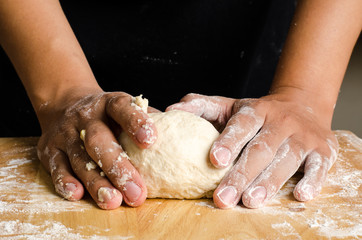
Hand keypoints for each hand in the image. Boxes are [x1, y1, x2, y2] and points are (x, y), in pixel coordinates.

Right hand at [36, 88, 156, 208]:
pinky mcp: (49, 148)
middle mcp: (86, 116)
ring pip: (79, 157)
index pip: (122, 108)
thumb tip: (180, 138)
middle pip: (99, 140)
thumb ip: (148, 120)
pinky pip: (56, 166)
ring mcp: (66, 132)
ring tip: (112, 200)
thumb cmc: (107, 114)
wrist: (66, 103)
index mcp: (110, 103)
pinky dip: (65, 180)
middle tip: (136, 192)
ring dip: (95, 181)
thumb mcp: (125, 109)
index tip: (150, 141)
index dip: (136, 122)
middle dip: (118, 167)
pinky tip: (76, 193)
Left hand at [167, 93, 337, 208]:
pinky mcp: (323, 150)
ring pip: (286, 159)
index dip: (229, 141)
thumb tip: (171, 110)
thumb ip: (201, 107)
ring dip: (270, 181)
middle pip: (260, 149)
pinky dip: (311, 181)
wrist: (303, 105)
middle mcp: (281, 121)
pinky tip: (300, 195)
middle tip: (223, 198)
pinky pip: (319, 166)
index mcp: (256, 110)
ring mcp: (303, 136)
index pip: (242, 124)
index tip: (214, 160)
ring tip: (251, 201)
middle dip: (241, 175)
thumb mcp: (230, 106)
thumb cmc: (259, 114)